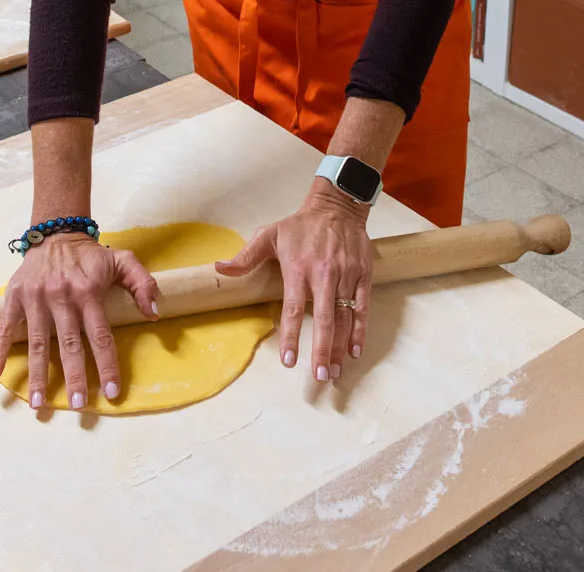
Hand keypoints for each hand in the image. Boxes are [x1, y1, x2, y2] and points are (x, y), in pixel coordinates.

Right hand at [0, 234, 158, 410]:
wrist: (56, 233)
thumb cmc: (90, 256)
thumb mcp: (122, 260)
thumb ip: (143, 283)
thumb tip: (155, 313)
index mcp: (88, 291)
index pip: (101, 335)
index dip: (107, 365)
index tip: (112, 392)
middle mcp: (62, 296)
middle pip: (69, 344)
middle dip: (75, 376)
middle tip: (79, 405)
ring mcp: (36, 297)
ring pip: (38, 342)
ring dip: (37, 374)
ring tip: (38, 403)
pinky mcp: (16, 296)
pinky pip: (6, 328)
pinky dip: (0, 351)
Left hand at [216, 187, 372, 381]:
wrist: (337, 206)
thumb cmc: (300, 225)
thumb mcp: (269, 234)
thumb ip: (246, 256)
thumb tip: (220, 269)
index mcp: (299, 268)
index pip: (293, 308)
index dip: (290, 336)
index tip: (288, 361)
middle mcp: (324, 274)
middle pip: (323, 319)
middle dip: (322, 351)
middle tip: (319, 377)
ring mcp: (346, 275)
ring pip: (344, 317)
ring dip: (339, 347)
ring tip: (334, 372)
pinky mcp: (363, 275)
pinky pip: (362, 307)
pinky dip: (359, 330)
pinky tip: (354, 351)